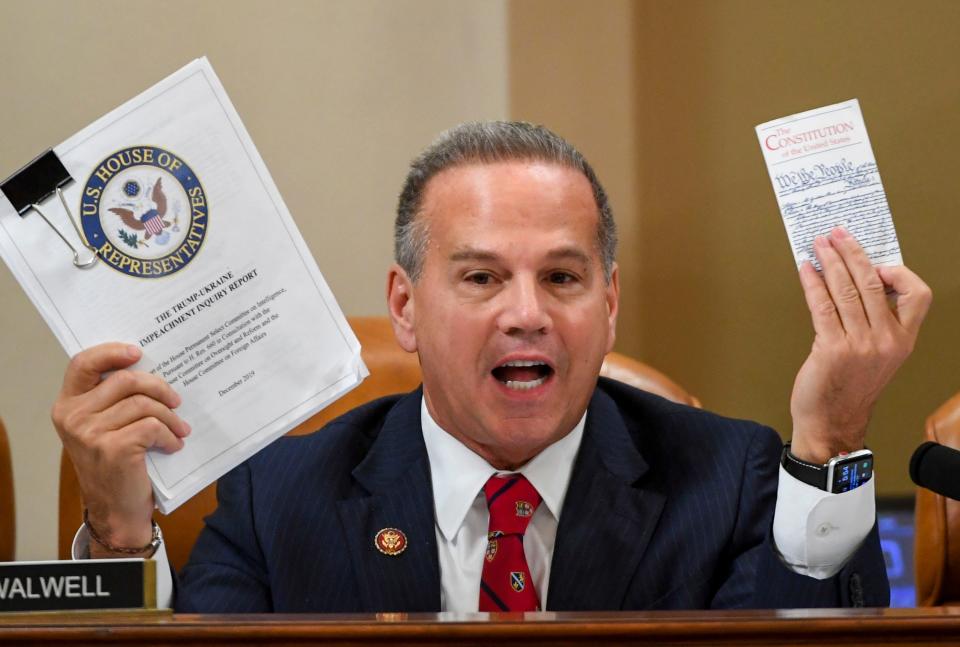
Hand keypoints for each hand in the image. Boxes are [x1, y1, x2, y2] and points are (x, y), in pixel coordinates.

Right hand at [51, 343, 189, 555]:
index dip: (111, 352)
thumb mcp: (104, 428)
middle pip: (126, 380)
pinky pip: (153, 426)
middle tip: (177, 401)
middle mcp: (73, 417)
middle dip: (159, 387)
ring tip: (180, 429)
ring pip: (144, 404)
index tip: (138, 352)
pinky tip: (173, 445)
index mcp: (68, 405)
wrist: (116, 510)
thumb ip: (113, 400)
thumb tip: (151, 368)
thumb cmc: (116, 464)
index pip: (82, 363)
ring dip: (170, 417)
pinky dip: (170, 435)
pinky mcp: (113, 449)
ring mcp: (90, 433)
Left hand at [789, 227, 930, 463]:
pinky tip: (805, 270)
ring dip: (829, 261)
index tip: (876, 260)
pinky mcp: (831, 348)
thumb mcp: (878, 356)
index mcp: (904, 340)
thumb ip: (875, 323)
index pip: (917, 295)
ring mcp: (860, 344)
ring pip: (846, 289)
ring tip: (818, 245)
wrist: (832, 422)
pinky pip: (822, 305)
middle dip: (851, 252)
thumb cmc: (850, 387)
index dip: (897, 272)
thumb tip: (855, 280)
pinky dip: (812, 283)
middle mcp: (886, 340)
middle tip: (836, 234)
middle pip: (873, 282)